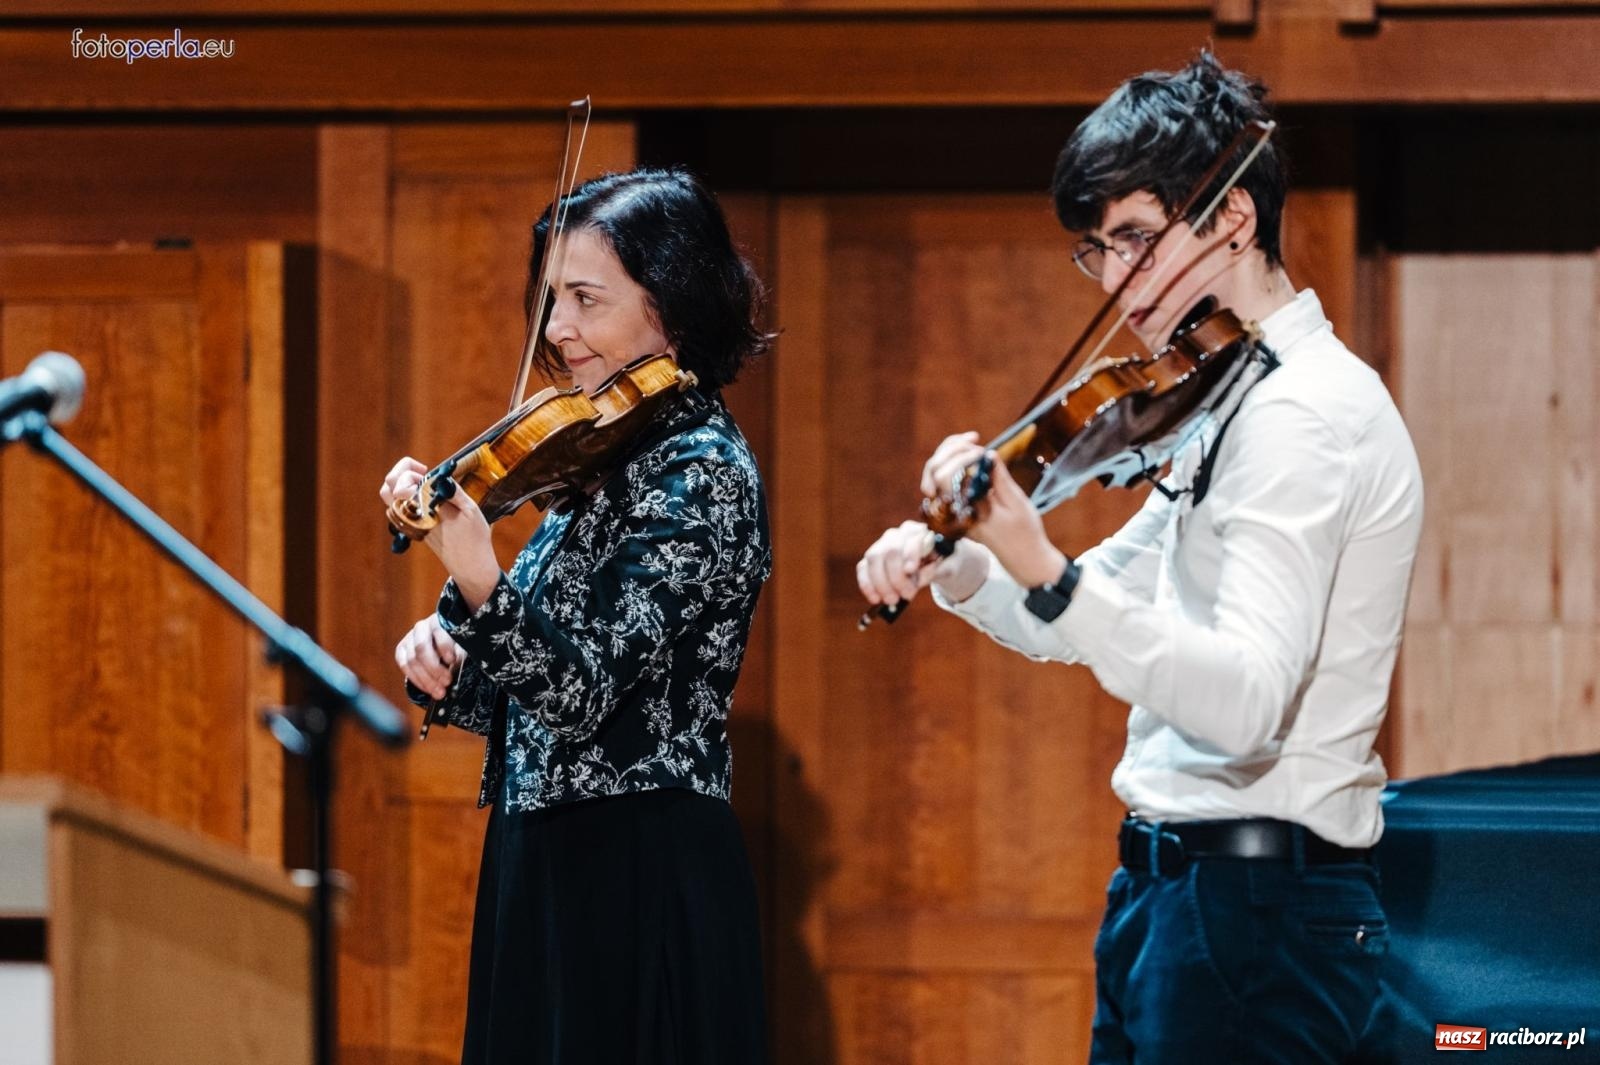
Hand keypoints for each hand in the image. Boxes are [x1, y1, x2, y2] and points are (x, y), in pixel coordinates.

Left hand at [379, 456, 500, 608]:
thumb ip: (453, 491)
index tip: (426, 471)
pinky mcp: (412, 528)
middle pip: (388, 487)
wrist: (469, 566)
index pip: (402, 484)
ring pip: (389, 498)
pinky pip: (398, 507)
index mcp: (426, 509)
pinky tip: (423, 494)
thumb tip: (439, 477)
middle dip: (401, 471)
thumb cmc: (474, 538)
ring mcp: (410, 523)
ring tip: (420, 480)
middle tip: (421, 470)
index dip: (411, 472)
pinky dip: (405, 495)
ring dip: (400, 483)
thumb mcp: (471, 510)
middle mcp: (413, 516)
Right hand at [395, 614, 464, 700]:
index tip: (452, 661)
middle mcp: (422, 627)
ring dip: (426, 679)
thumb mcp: (462, 645)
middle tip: (447, 682)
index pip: (438, 632)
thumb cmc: (456, 644)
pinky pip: (404, 666)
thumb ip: (460, 653)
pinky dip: (416, 680)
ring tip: (439, 692)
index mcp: (439, 621)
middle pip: (422, 648)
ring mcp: (409, 638)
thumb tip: (455, 667)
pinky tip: (427, 688)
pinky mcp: (402, 650)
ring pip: (412, 660)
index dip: (444, 647)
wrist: (442, 644)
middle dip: (434, 668)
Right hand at [856, 520, 988, 607]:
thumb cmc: (943, 561)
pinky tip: (874, 598)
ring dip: (880, 583)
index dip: (909, 555)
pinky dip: (867, 585)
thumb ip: (934, 570)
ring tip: (891, 600)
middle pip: (890, 551)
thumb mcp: (947, 566)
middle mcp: (898, 534)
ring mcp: (882, 544)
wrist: (936, 561)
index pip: (911, 540)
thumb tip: (916, 579)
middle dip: (895, 577)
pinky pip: (863, 568)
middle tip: (905, 596)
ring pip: (873, 558)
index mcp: (919, 531)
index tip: (911, 571)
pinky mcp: (872, 558)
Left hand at [920, 431, 1064, 588]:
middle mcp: (953, 511)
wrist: (1024, 557)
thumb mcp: (1016, 502)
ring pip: (937, 474)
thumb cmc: (1024, 531)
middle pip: (934, 471)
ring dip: (951, 452)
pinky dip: (956, 462)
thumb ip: (999, 479)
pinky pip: (948, 480)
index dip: (959, 455)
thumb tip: (987, 454)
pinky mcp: (959, 506)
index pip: (944, 476)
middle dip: (951, 448)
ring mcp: (954, 510)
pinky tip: (972, 452)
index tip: (981, 449)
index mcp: (963, 511)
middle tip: (974, 438)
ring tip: (973, 440)